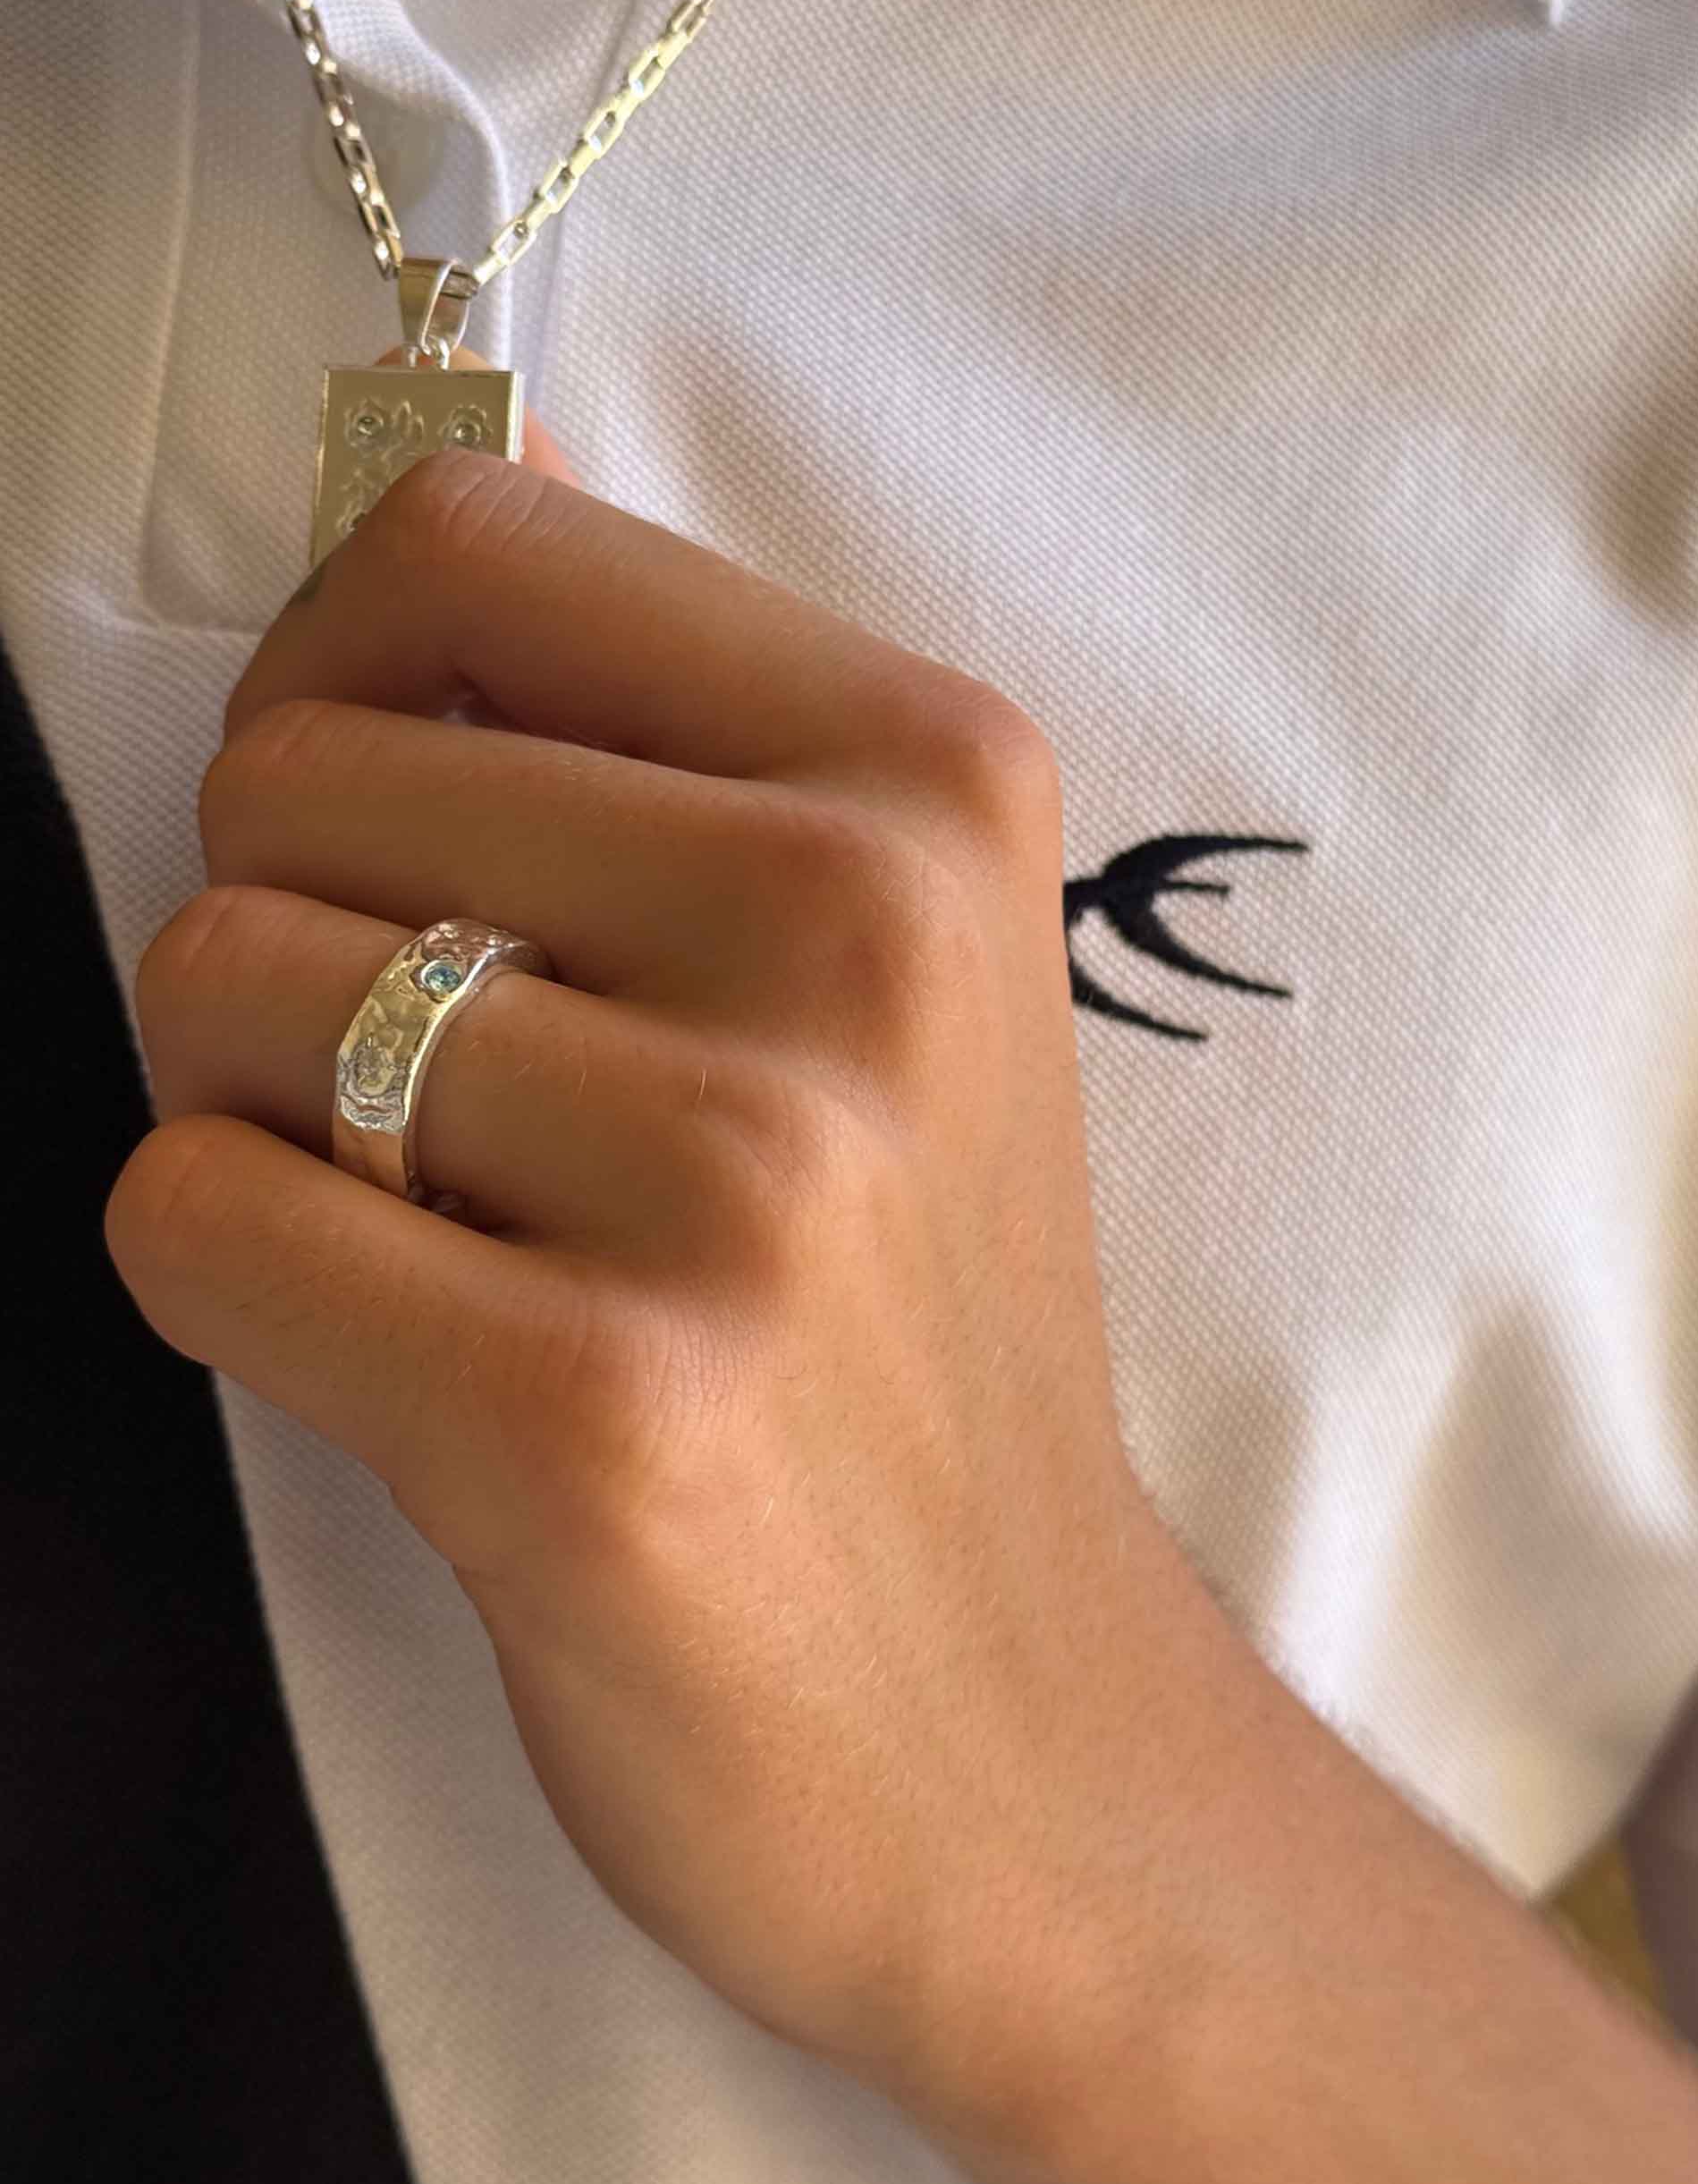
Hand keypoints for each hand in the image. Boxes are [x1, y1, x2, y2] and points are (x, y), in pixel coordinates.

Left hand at [106, 377, 1170, 2145]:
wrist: (1022, 1733)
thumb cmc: (903, 1336)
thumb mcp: (887, 970)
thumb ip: (668, 721)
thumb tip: (474, 451)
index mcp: (929, 782)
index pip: (467, 544)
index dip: (335, 668)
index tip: (375, 817)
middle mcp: (858, 940)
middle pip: (289, 778)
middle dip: (285, 936)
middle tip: (439, 1102)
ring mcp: (739, 1181)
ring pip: (211, 984)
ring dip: (256, 1117)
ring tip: (447, 1234)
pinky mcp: (590, 1416)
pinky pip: (188, 1212)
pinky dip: (233, 1279)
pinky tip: (410, 1360)